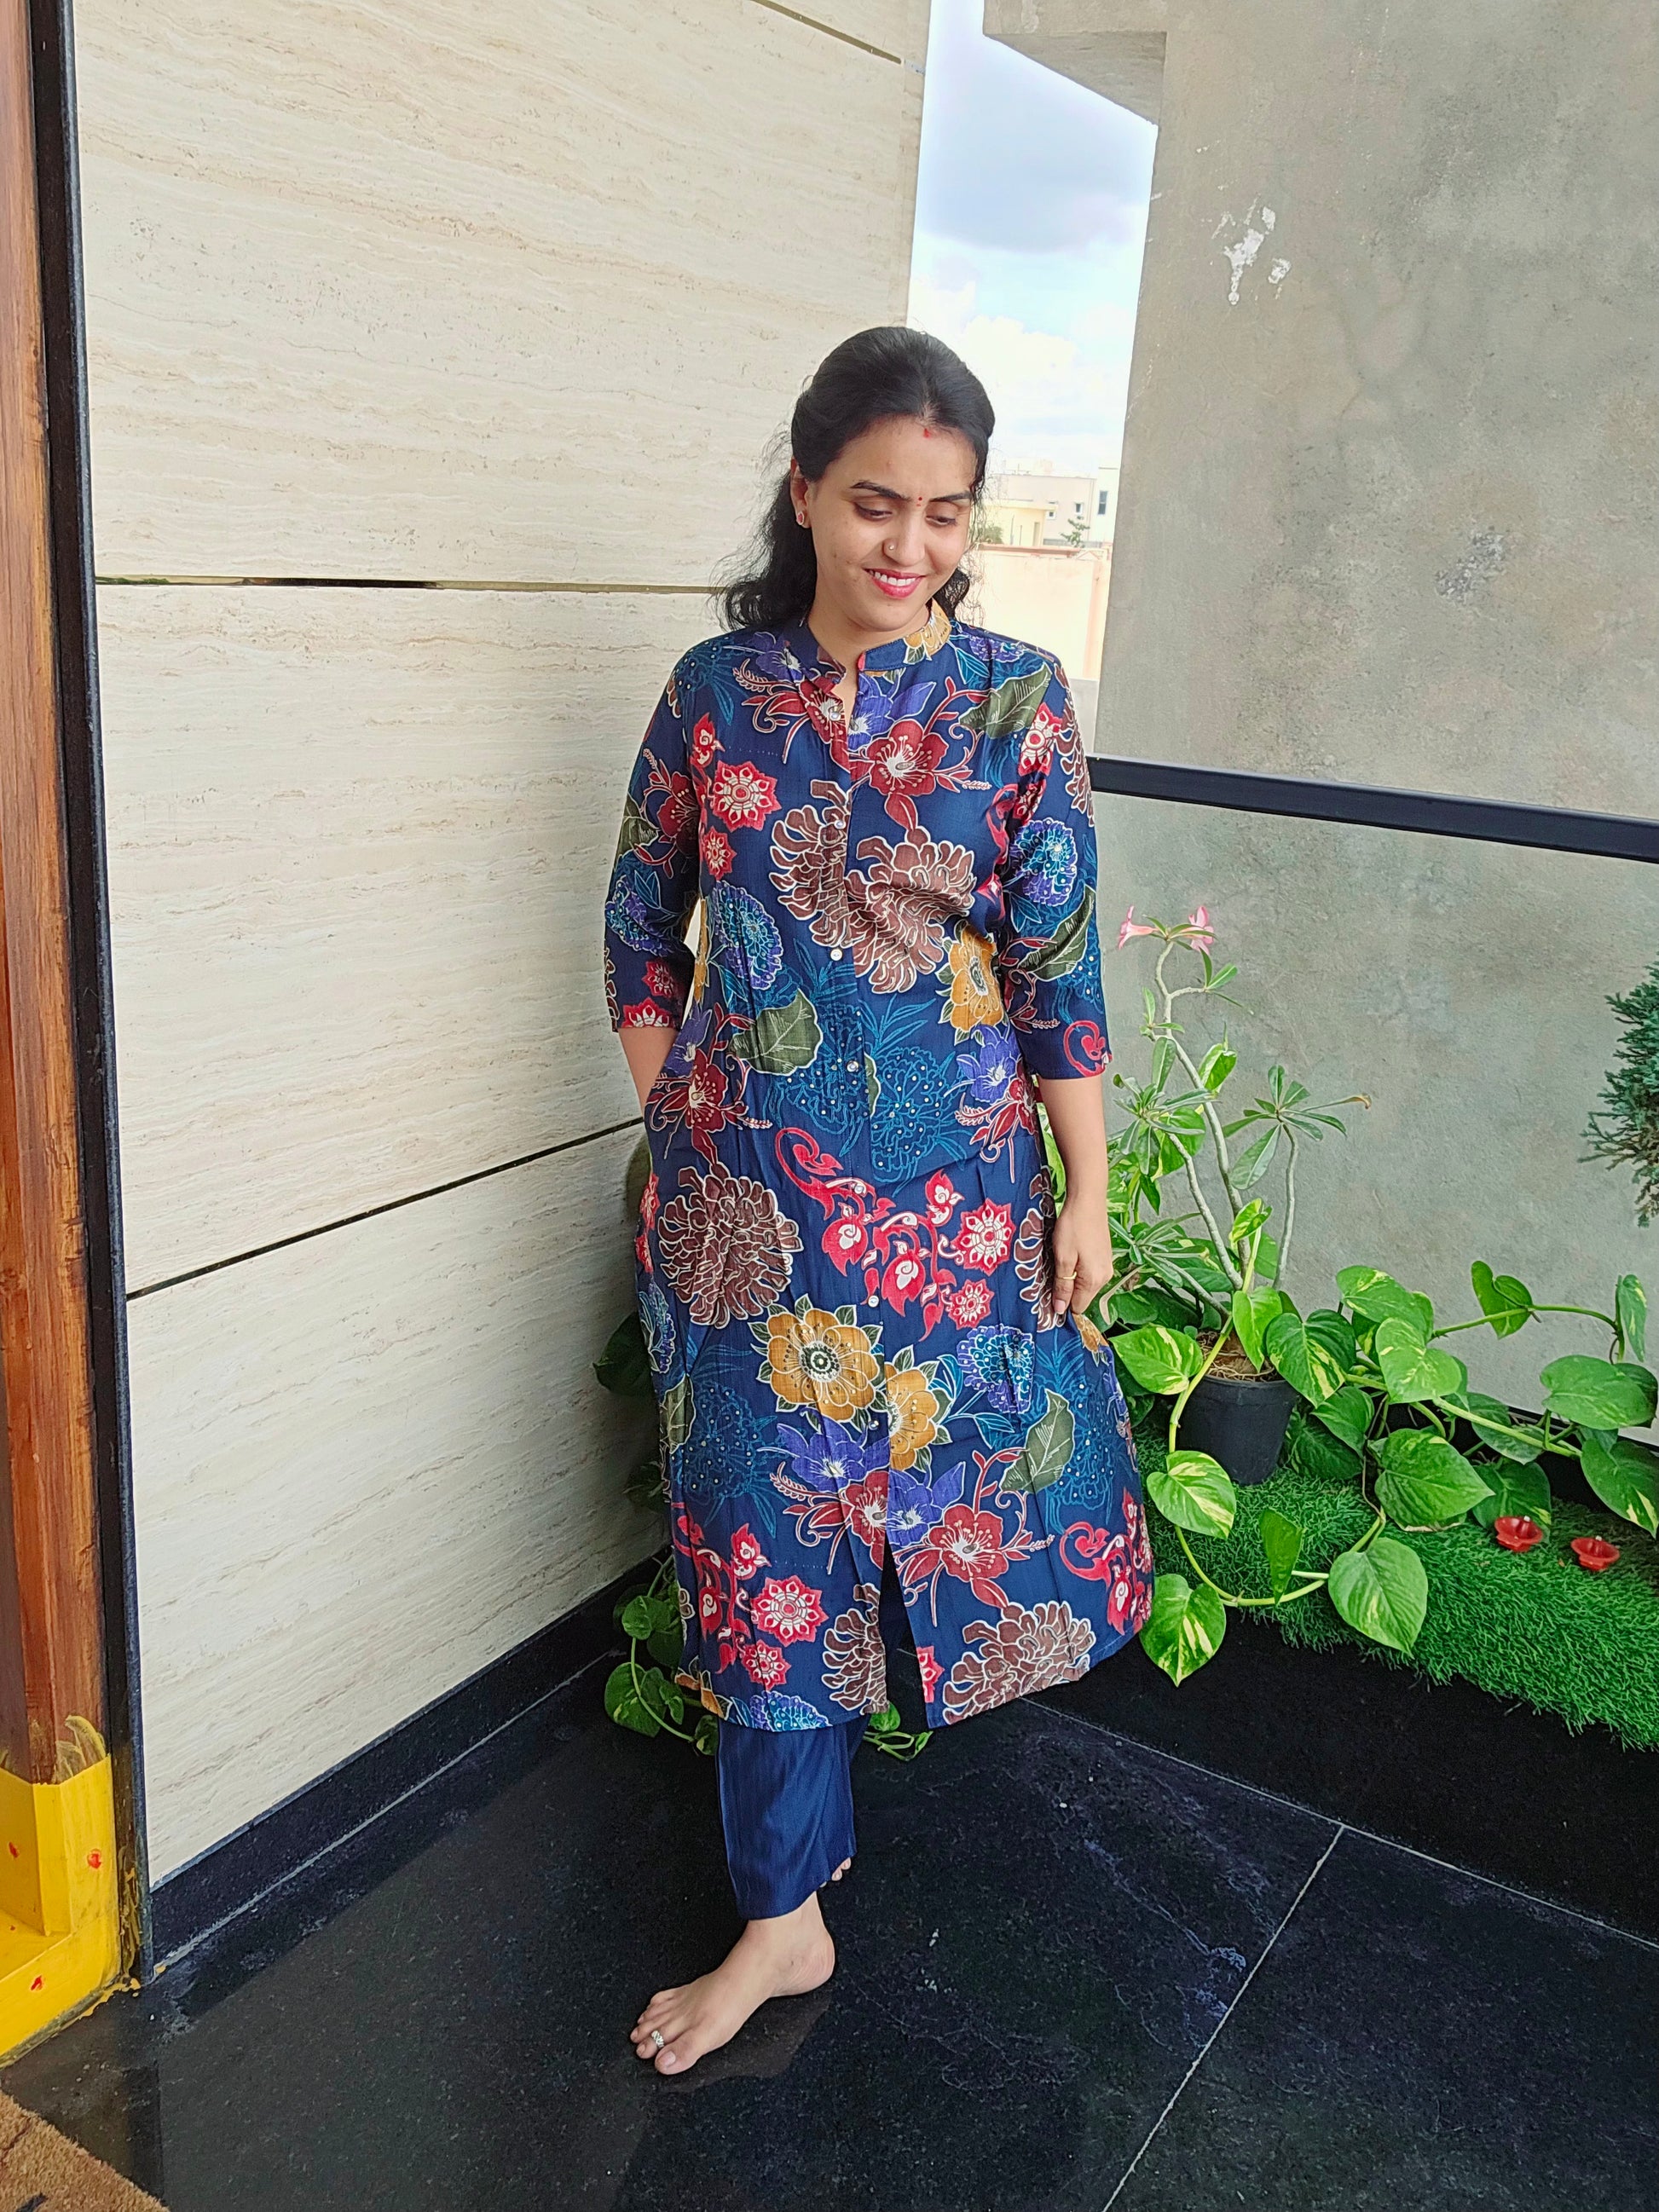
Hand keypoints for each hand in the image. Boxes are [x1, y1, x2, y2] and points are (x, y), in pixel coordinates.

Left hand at [1050, 1193, 1114, 1320]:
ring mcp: (1106, 1266)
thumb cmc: (1073, 1227)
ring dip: (1071, 1278)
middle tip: (1052, 1271)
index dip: (1061, 1303)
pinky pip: (1090, 1273)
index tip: (1048, 1291)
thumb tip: (1061, 1310)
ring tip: (1061, 1259)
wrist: (1088, 1201)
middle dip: (1066, 1290)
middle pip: (1082, 1296)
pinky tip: (1071, 1253)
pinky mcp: (1105, 1257)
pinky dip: (1078, 1269)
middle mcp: (1104, 1277)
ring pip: (1085, 1284)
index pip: (1077, 1307)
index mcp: (1094, 1280)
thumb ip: (1062, 1286)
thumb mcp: (1062, 1258)